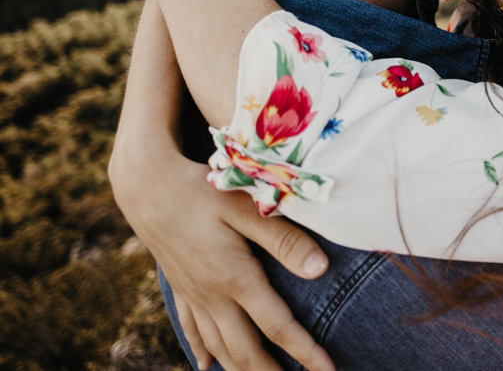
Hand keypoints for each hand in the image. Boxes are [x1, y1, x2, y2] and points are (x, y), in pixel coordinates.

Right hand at [111, 150, 334, 370]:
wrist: (145, 185)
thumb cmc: (202, 190)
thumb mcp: (248, 207)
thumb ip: (284, 239)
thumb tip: (321, 269)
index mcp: (235, 279)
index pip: (277, 327)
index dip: (305, 352)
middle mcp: (212, 295)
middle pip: (245, 350)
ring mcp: (192, 294)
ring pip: (218, 347)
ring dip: (242, 370)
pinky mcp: (179, 286)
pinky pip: (190, 329)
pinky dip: (201, 351)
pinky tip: (207, 366)